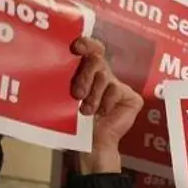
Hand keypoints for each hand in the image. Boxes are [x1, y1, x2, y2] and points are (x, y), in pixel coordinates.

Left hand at [70, 37, 142, 172]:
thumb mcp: (68, 95)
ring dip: (93, 95)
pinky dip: (106, 102)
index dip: (86, 44)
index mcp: (88, 71)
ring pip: (105, 77)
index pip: (91, 49)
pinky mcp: (131, 98)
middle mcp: (105, 75)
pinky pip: (116, 90)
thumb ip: (70, 77)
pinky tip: (103, 114)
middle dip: (85, 76)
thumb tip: (57, 58)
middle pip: (97, 60)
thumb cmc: (76, 122)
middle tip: (77, 93)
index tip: (76, 47)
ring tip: (86, 111)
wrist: (91, 144)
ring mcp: (119, 86)